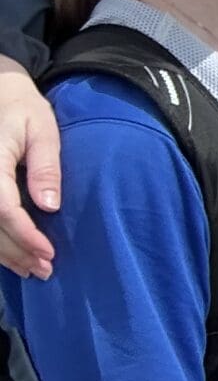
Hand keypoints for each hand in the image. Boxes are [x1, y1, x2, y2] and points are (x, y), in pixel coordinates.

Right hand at [0, 61, 59, 277]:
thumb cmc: (23, 111)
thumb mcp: (42, 130)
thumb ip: (45, 167)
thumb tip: (49, 205)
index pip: (1, 206)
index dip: (23, 234)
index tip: (48, 252)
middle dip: (15, 250)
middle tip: (45, 269)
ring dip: (3, 253)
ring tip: (31, 270)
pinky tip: (11, 258)